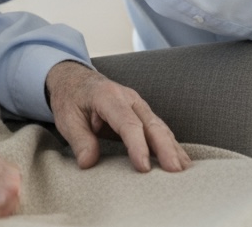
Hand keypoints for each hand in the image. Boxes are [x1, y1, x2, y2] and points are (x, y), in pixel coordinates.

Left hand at [45, 61, 190, 173]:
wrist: (74, 79)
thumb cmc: (71, 99)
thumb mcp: (67, 118)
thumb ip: (79, 139)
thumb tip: (88, 163)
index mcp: (108, 96)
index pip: (127, 122)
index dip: (137, 145)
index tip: (143, 168)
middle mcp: (128, 98)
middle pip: (151, 123)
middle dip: (165, 147)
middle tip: (175, 171)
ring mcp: (138, 105)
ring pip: (160, 126)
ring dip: (173, 147)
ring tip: (184, 170)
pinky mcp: (142, 114)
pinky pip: (159, 129)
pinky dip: (171, 144)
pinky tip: (181, 160)